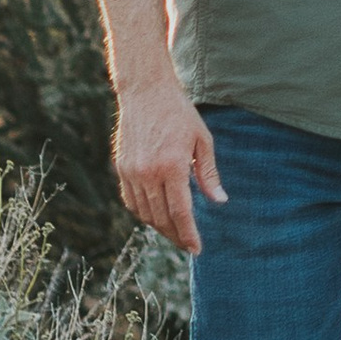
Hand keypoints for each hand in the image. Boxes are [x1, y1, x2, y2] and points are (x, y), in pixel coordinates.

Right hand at [114, 79, 223, 252]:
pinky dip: (143, 213)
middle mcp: (148, 173)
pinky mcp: (121, 168)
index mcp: (172, 166)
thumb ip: (209, 174)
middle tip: (187, 243)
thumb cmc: (179, 113)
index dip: (188, 234)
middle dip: (176, 235)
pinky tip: (156, 214)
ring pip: (144, 213)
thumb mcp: (202, 140)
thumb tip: (219, 201)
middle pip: (161, 217)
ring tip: (174, 231)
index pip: (180, 212)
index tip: (196, 248)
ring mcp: (132, 171)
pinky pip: (131, 201)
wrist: (146, 91)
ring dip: (159, 226)